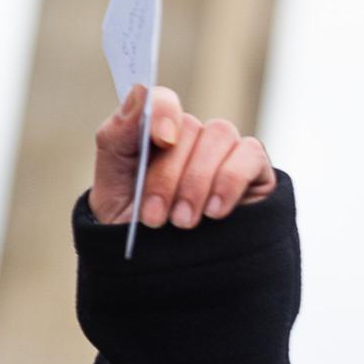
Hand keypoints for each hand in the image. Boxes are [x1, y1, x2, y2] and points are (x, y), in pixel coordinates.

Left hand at [89, 84, 274, 227]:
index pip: (162, 100)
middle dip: (170, 176)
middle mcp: (190, 137)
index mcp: (153, 133)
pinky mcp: (253, 171)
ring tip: (183, 222)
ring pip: (220, 137)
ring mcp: (222, 152)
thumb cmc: (131, 224)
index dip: (163, 111)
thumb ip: (117, 136)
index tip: (159, 139)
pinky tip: (216, 212)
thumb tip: (138, 92)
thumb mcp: (110, 185)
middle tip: (157, 218)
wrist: (156, 271)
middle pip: (190, 128)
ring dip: (198, 181)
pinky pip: (250, 155)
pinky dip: (231, 180)